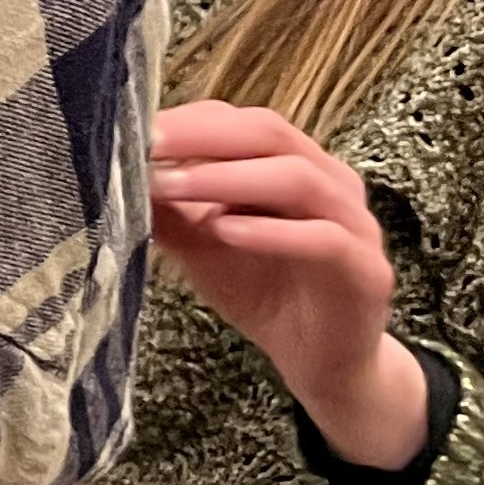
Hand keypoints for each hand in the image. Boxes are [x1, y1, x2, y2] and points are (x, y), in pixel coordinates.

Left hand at [148, 100, 431, 468]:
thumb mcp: (201, 244)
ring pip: (299, 178)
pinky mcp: (367, 271)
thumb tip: (116, 173)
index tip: (134, 129)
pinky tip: (224, 231)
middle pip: (272, 134)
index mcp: (296, 164)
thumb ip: (169, 210)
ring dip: (228, 178)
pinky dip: (271, 232)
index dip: (189, 122)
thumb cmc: (262, 290)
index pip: (243, 122)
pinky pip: (324, 239)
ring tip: (172, 186)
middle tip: (147, 146)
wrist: (319, 362)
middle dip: (203, 137)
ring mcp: (355, 224)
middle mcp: (331, 182)